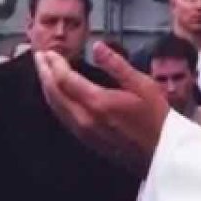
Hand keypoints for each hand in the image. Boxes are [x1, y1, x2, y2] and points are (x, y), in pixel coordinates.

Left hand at [36, 41, 169, 174]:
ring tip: (43, 71)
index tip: (49, 51)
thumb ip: (117, 64)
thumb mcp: (142, 84)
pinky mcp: (86, 140)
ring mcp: (84, 131)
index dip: (55, 63)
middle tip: (39, 56)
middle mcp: (85, 118)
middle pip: (55, 93)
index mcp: (98, 102)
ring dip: (47, 86)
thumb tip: (97, 46)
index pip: (66, 79)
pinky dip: (55, 101)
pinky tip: (57, 93)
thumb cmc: (156, 117)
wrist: (161, 154)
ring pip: (56, 107)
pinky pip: (63, 117)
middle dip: (44, 72)